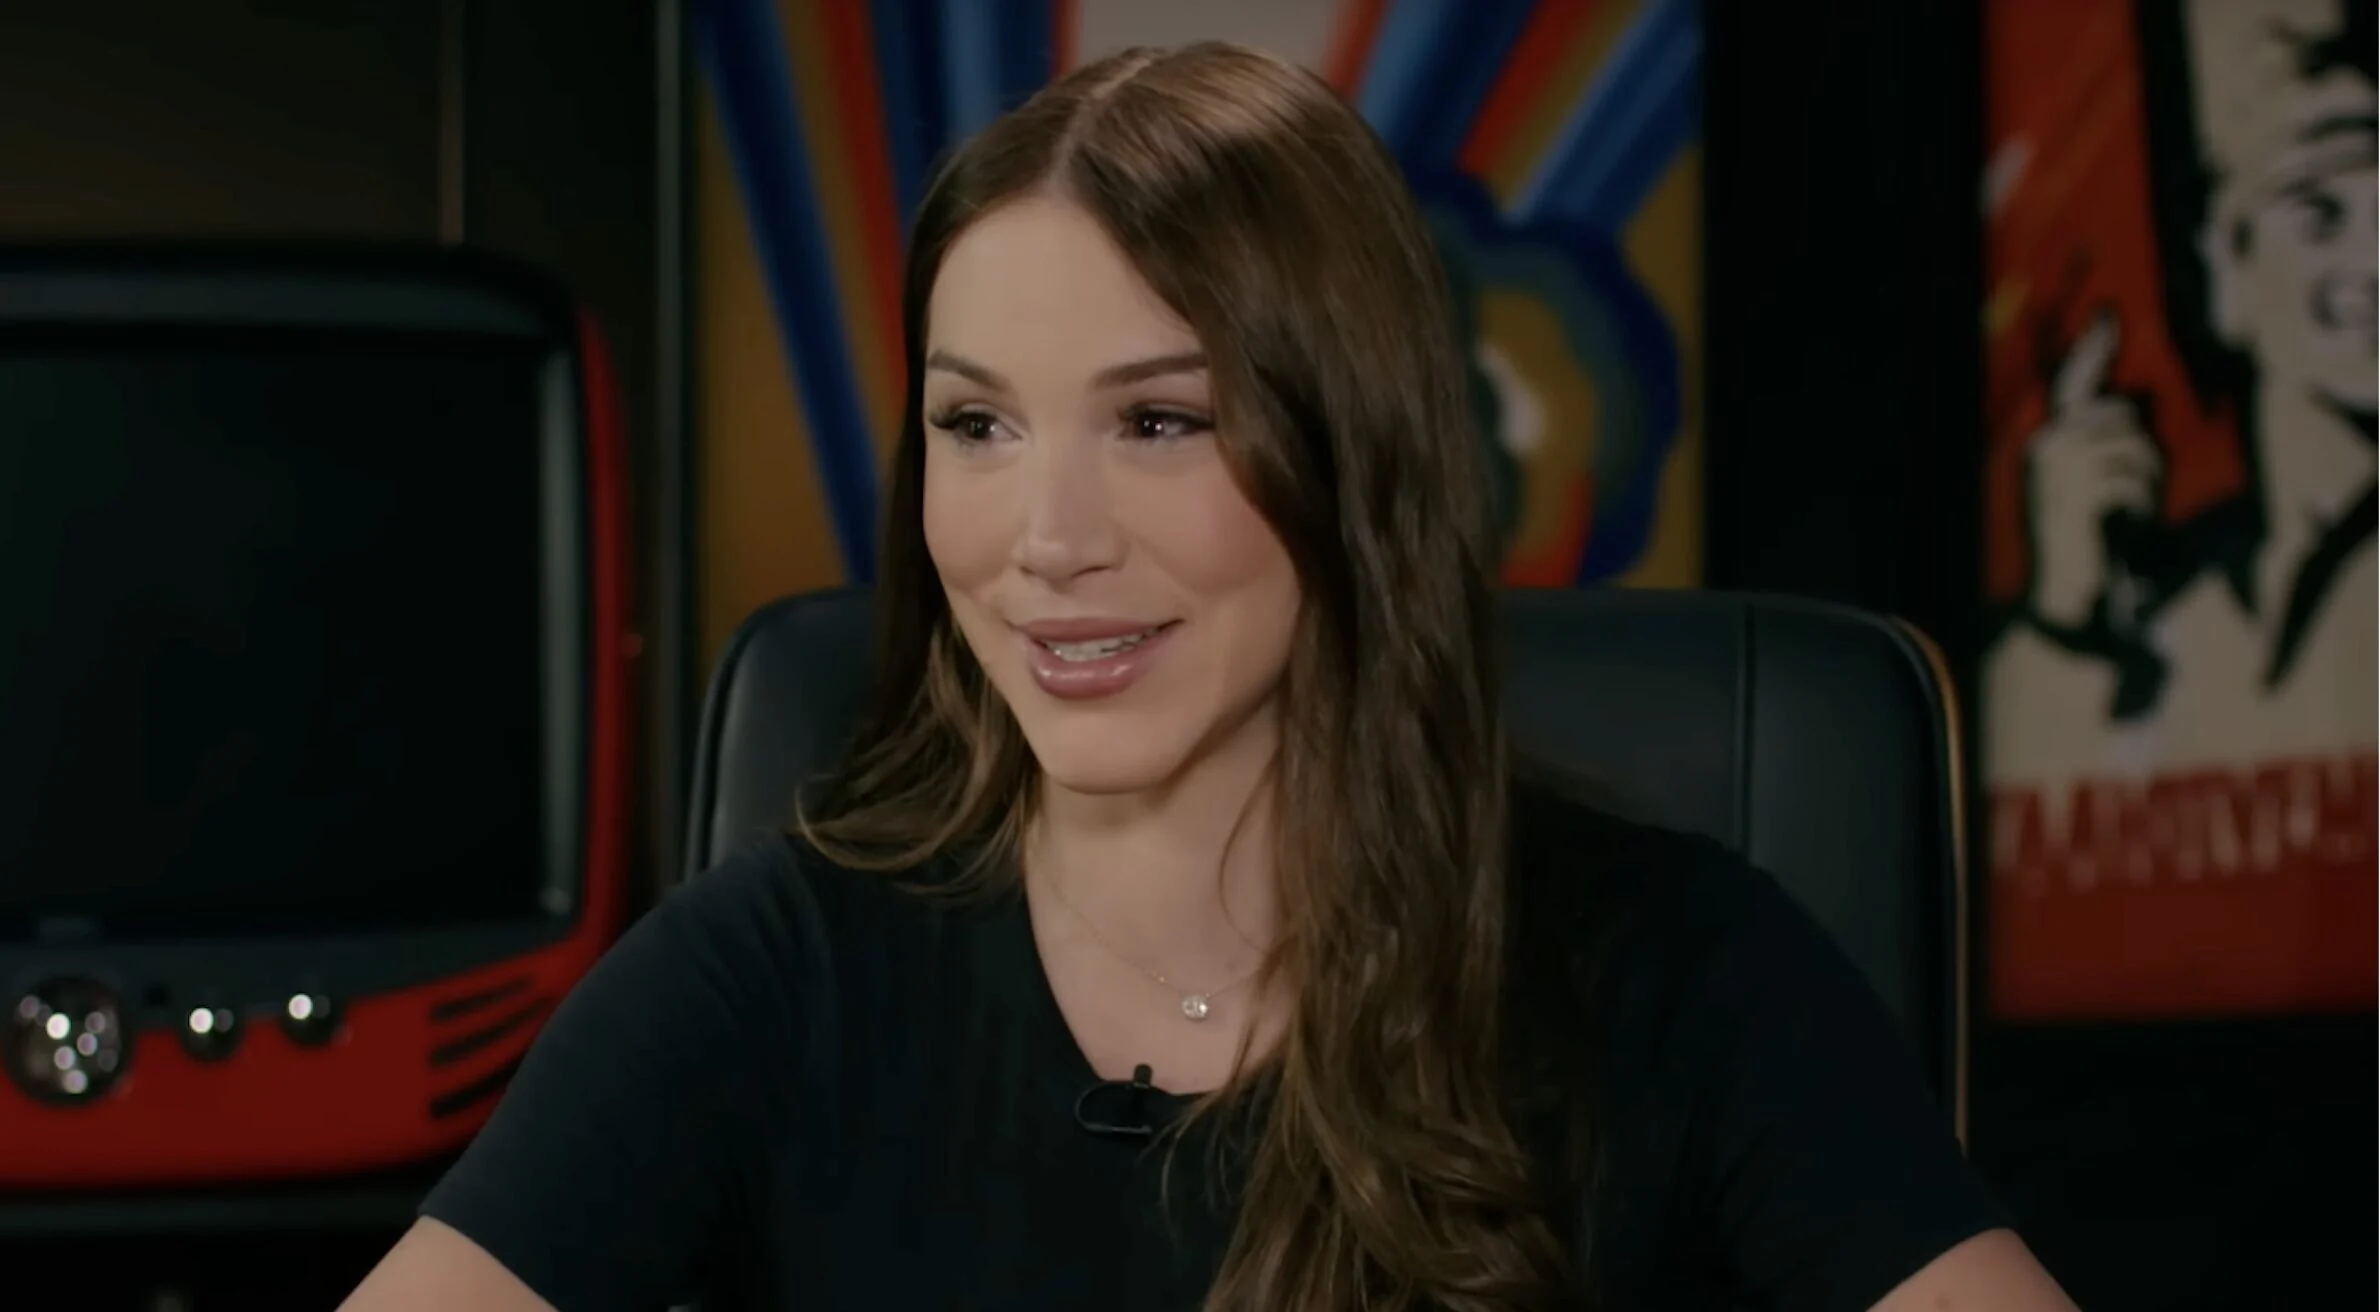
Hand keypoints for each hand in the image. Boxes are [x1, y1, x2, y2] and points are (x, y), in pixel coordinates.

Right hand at [2019, 314, 2162, 632]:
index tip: (2107, 315)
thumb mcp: (2086, 491)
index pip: (2072, 385)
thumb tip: (2132, 409)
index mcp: (2044, 447)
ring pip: (2131, 446)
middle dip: (2142, 451)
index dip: (2092, 348)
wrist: (2061, 601)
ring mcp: (2058, 470)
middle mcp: (2045, 449)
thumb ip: (2102, 451)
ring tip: (2135, 514)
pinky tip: (2126, 526)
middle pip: (2120, 416)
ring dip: (2146, 481)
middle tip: (2141, 493)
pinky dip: (2140, 502)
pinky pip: (2130, 476)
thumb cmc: (2081, 549)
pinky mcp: (2076, 490)